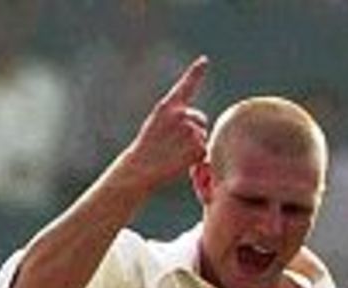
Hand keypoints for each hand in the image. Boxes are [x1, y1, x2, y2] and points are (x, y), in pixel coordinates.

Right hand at [118, 57, 210, 194]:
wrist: (143, 166)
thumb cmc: (148, 147)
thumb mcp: (157, 123)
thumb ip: (175, 116)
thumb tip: (198, 121)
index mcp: (168, 105)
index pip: (186, 85)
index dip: (196, 72)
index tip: (204, 61)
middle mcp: (181, 114)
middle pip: (200, 119)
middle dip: (194, 129)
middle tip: (176, 143)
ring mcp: (191, 130)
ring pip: (203, 135)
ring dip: (194, 144)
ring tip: (176, 152)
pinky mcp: (198, 146)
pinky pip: (205, 151)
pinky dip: (197, 157)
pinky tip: (181, 159)